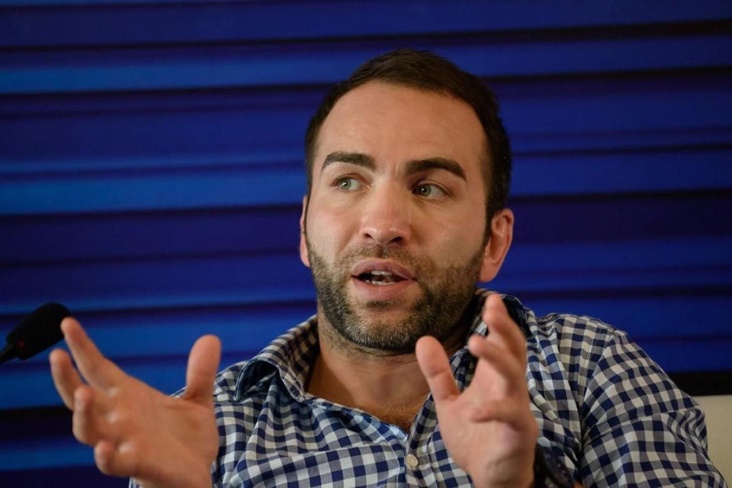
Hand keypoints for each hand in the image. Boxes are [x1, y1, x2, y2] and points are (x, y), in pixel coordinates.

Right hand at [49, 318, 220, 487]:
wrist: (197, 477)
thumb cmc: (185, 440)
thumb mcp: (198, 401)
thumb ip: (200, 373)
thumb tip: (211, 338)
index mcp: (128, 397)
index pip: (97, 368)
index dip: (82, 347)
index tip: (67, 322)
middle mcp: (118, 418)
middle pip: (80, 397)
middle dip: (66, 378)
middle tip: (56, 355)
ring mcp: (125, 441)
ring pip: (89, 430)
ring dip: (83, 414)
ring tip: (82, 393)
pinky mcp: (140, 464)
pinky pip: (116, 462)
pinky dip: (107, 456)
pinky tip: (103, 449)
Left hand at [415, 294, 537, 487]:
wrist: (491, 479)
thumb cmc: (476, 438)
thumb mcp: (449, 402)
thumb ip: (439, 374)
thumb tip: (424, 339)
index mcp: (494, 379)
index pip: (502, 343)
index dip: (499, 321)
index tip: (490, 297)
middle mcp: (509, 389)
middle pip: (514, 350)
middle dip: (505, 328)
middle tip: (491, 307)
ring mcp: (516, 409)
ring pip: (515, 376)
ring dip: (497, 357)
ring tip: (476, 342)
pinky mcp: (517, 433)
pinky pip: (509, 417)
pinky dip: (492, 411)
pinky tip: (474, 410)